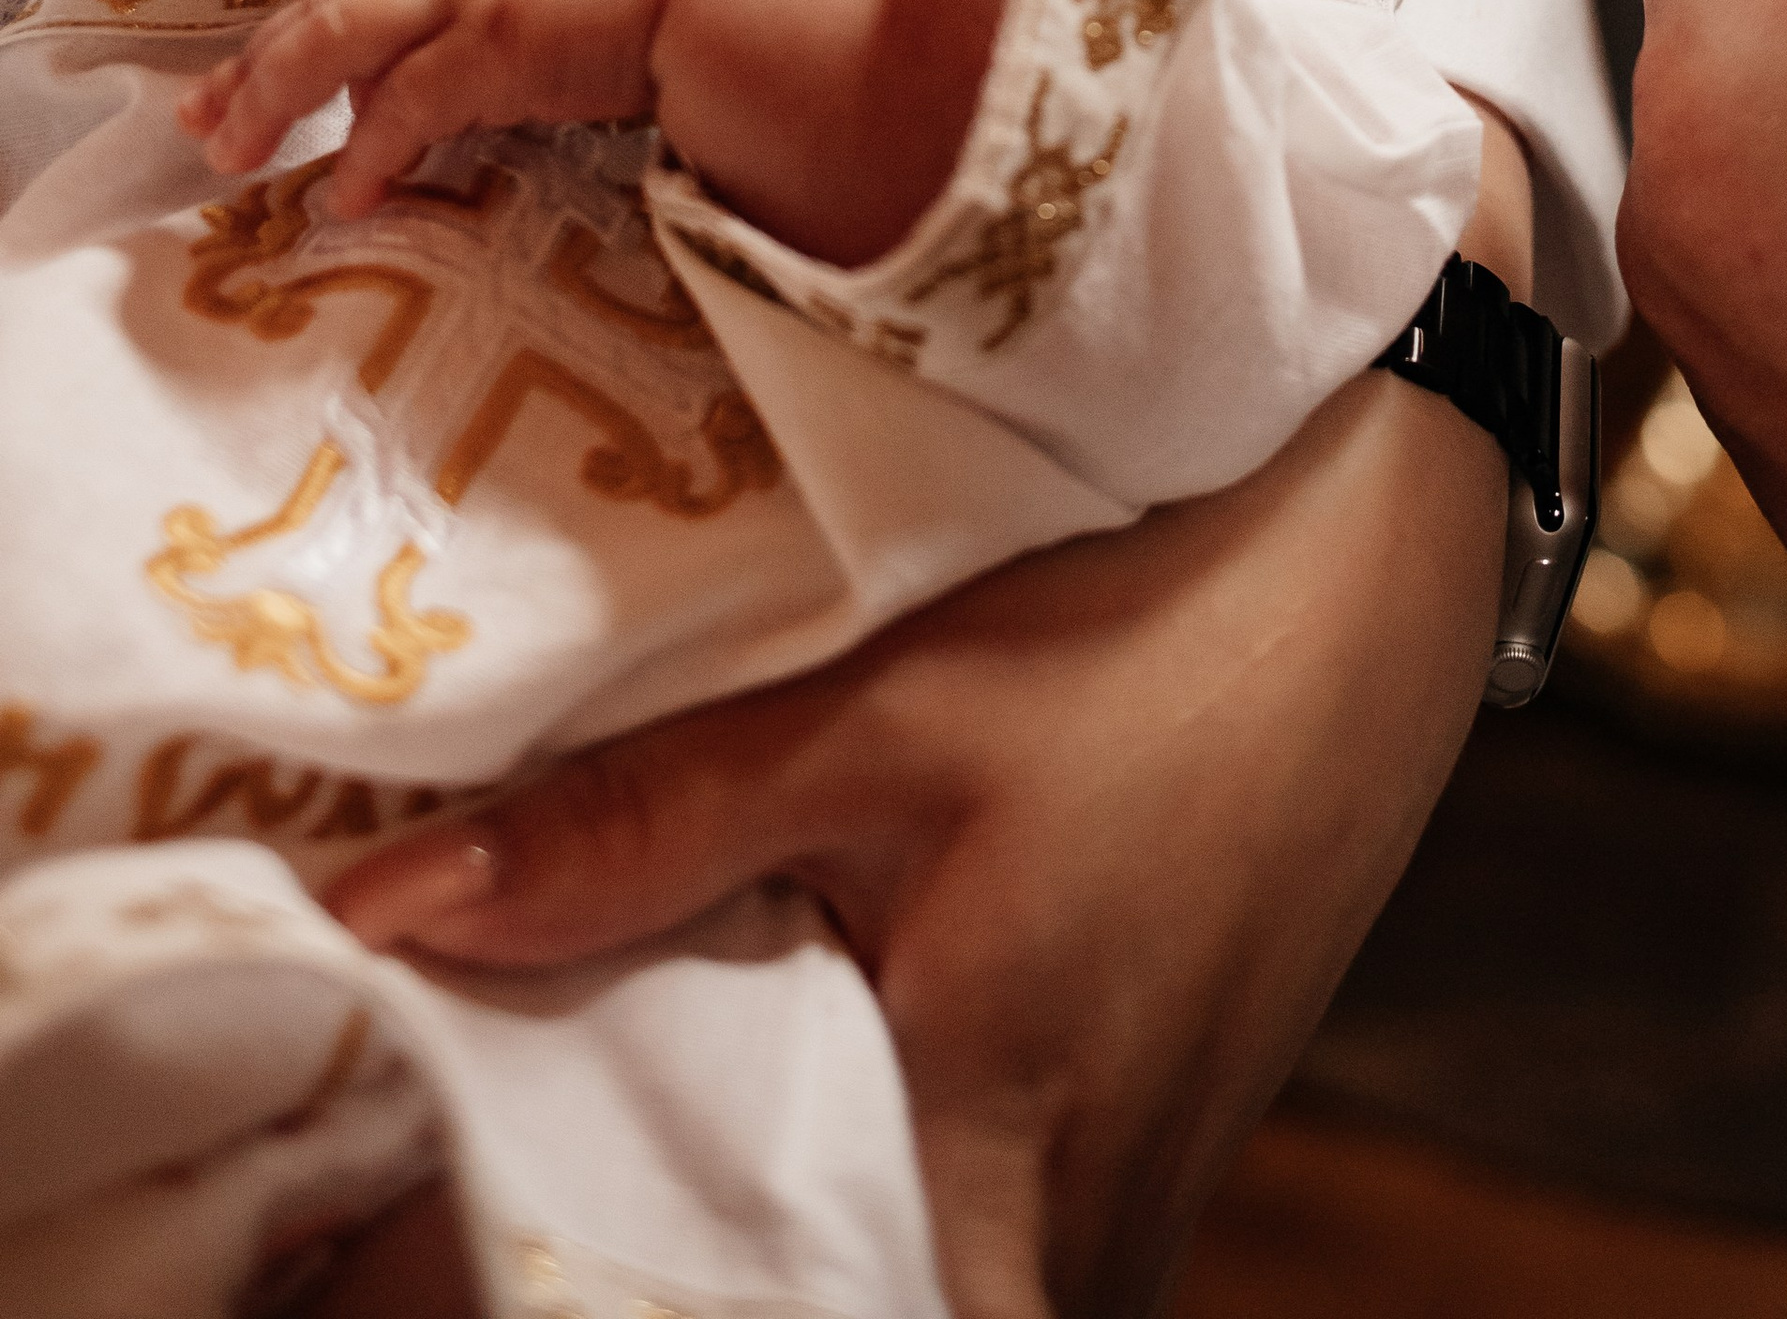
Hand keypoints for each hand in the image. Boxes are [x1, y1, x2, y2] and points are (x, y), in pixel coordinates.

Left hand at [176, 0, 996, 258]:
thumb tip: (516, 42)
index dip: (316, 14)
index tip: (269, 58)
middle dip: (259, 60)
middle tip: (205, 114)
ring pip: (333, 33)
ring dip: (273, 95)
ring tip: (235, 154)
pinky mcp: (489, 38)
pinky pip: (401, 104)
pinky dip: (367, 150)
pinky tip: (349, 193)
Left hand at [329, 367, 1509, 1318]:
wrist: (1389, 557)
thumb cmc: (1159, 636)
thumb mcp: (885, 717)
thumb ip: (637, 834)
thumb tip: (382, 915)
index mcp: (993, 1188)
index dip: (586, 1276)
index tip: (461, 1187)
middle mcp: (1075, 1247)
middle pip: (814, 1297)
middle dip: (672, 1219)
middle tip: (521, 1100)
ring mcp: (1126, 1199)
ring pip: (889, 1247)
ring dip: (768, 1162)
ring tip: (640, 1030)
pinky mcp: (1145, 1132)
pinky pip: (967, 1194)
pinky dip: (865, 1120)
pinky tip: (800, 999)